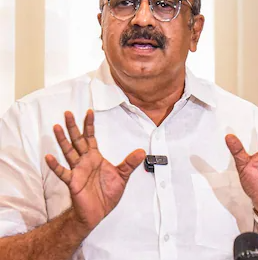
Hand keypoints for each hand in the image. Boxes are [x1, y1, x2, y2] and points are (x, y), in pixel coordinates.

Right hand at [45, 110, 145, 231]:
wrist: (98, 212)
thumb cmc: (107, 194)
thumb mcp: (123, 176)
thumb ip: (130, 163)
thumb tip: (142, 152)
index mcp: (95, 158)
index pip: (91, 137)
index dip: (90, 125)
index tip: (89, 111)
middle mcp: (85, 161)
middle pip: (78, 140)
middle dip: (73, 127)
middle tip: (68, 113)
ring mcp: (77, 170)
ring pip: (69, 152)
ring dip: (63, 140)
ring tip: (56, 127)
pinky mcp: (73, 182)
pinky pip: (63, 172)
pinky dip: (55, 165)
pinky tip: (49, 157)